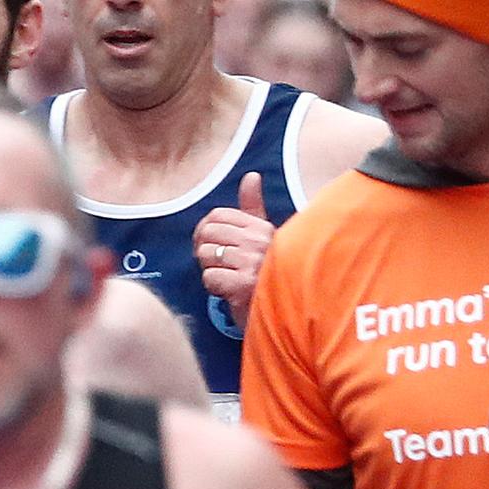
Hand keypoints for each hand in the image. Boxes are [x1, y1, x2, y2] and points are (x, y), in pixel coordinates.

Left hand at [195, 173, 274, 326]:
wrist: (284, 312)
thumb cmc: (268, 274)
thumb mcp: (263, 238)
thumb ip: (253, 208)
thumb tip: (251, 176)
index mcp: (262, 228)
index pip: (217, 216)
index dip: (205, 231)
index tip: (211, 246)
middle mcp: (259, 241)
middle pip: (208, 234)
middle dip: (204, 251)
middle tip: (217, 265)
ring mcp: (253, 263)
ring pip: (206, 256)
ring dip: (210, 271)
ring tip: (227, 278)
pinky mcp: (244, 286)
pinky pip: (210, 277)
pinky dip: (213, 287)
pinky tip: (228, 291)